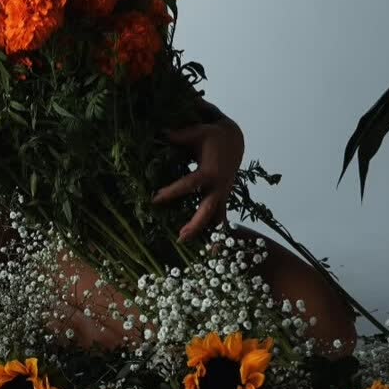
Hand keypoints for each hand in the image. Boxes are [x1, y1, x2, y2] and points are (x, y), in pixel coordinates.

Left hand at [152, 110, 244, 242]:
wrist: (234, 140)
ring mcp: (223, 194)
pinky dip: (217, 234)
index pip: (189, 185)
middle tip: (180, 237)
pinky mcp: (223, 198)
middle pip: (208, 210)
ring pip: (218, 219)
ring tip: (205, 256)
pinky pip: (221, 218)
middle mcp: (218, 187)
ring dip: (210, 235)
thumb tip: (160, 133)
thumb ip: (178, 136)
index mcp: (209, 172)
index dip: (172, 192)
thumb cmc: (211, 136)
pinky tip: (213, 251)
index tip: (155, 199)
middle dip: (196, 224)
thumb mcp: (196, 133)